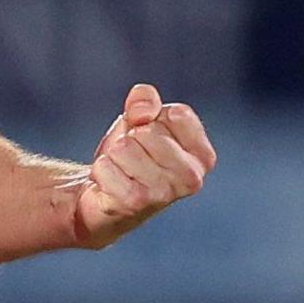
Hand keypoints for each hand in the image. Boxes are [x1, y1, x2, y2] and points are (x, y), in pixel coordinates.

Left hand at [73, 83, 216, 248]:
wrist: (105, 195)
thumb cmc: (132, 154)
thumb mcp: (140, 117)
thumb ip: (145, 99)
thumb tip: (143, 112)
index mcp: (203, 156)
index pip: (178, 115)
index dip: (152, 117)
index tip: (149, 134)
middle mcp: (192, 177)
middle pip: (148, 131)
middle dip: (131, 137)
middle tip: (132, 157)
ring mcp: (165, 193)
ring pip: (124, 147)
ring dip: (114, 155)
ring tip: (121, 170)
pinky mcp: (135, 203)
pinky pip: (105, 166)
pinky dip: (100, 170)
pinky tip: (110, 184)